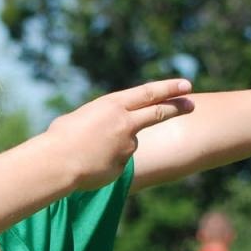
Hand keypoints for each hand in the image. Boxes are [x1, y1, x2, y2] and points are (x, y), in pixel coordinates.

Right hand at [43, 79, 193, 191]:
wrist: (57, 162)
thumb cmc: (60, 137)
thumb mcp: (82, 117)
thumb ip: (101, 118)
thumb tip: (107, 128)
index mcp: (113, 105)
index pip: (149, 93)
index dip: (169, 88)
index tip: (186, 84)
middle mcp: (125, 123)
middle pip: (158, 113)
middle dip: (178, 107)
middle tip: (193, 104)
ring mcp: (126, 146)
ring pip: (129, 143)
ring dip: (114, 146)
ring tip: (89, 150)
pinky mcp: (123, 166)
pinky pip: (118, 162)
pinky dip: (107, 162)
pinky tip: (90, 164)